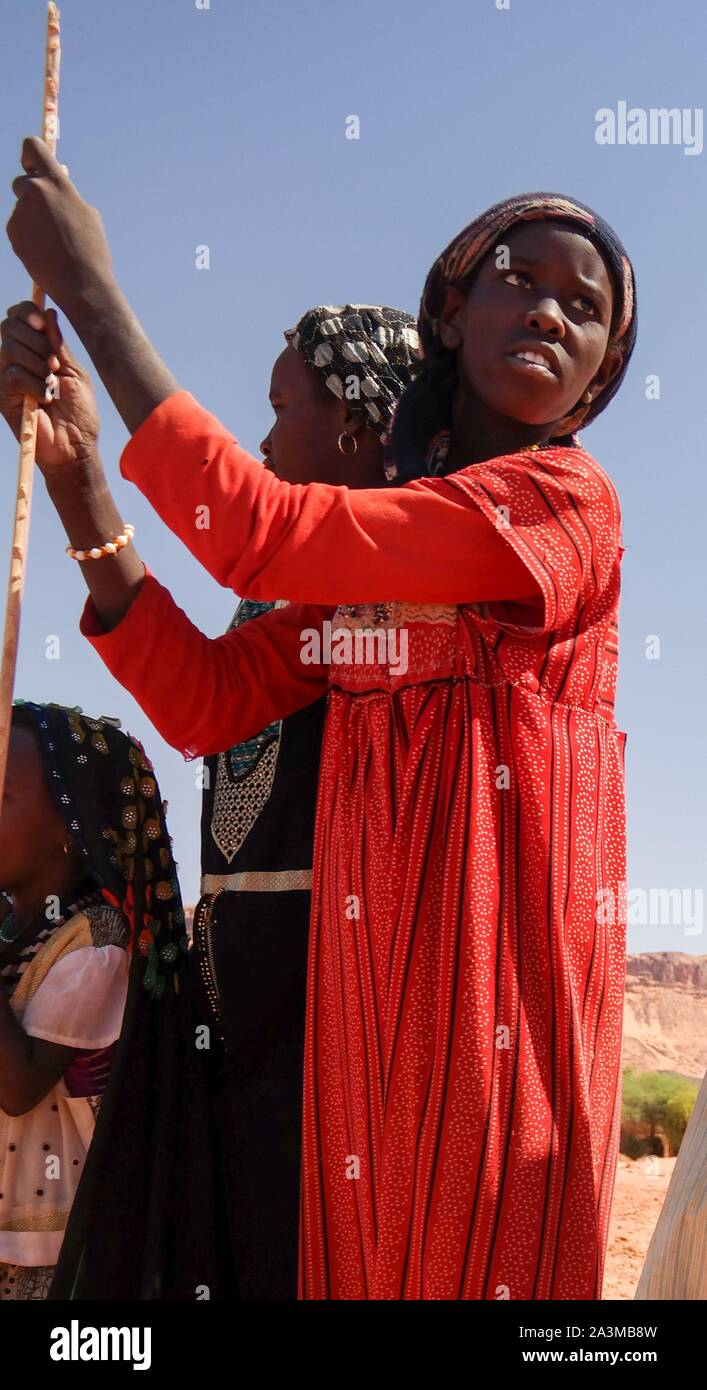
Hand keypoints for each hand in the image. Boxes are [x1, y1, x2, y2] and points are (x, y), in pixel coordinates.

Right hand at [0, 302, 99, 473]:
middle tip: (54, 366)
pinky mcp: (1, 395)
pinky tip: (43, 400)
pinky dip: (34, 385)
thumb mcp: (74, 373)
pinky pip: (13, 374)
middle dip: (36, 342)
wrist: (76, 446)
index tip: (43, 323)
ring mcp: (6, 377)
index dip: (27, 313)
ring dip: (38, 367)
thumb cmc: (80, 413)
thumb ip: (59, 345)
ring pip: (11, 348)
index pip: (18, 317)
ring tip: (51, 388)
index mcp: (33, 351)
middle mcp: (15, 360)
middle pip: (9, 327)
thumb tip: (48, 313)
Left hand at [6, 138, 113, 314]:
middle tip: (47, 216)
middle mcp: (35, 192)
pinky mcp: (12, 232)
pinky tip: (43, 252)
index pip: (32, 147)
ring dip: (31, 219)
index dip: (31, 156)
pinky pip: (17, 228)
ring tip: (51, 242)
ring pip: (21, 209)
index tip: (33, 166)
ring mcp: (21, 212)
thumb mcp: (86, 214)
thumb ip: (67, 193)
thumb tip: (59, 174)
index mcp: (56, 182)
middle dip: (30, 195)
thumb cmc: (90, 250)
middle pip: (21, 182)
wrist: (80, 284)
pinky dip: (27, 237)